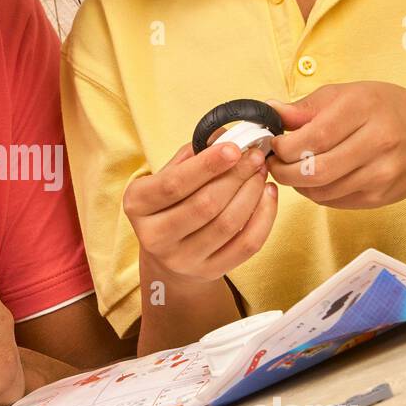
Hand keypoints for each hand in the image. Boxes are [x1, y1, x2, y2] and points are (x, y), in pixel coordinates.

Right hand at [123, 139, 277, 282]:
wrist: (168, 256)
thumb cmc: (169, 206)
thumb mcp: (167, 178)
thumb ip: (191, 156)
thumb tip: (225, 134)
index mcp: (138, 206)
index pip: (173, 185)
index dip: (207, 166)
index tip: (233, 148)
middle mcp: (155, 237)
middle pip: (205, 205)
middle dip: (236, 176)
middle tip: (254, 156)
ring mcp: (182, 260)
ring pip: (228, 224)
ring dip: (251, 193)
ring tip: (260, 172)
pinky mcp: (209, 271)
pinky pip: (246, 245)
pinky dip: (264, 217)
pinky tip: (267, 195)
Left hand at [266, 83, 405, 207]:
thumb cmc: (387, 111)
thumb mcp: (349, 94)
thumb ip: (308, 106)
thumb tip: (271, 112)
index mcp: (364, 108)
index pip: (314, 136)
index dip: (285, 146)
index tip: (274, 145)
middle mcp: (377, 141)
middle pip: (315, 170)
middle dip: (284, 170)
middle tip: (275, 164)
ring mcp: (380, 173)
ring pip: (321, 191)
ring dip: (298, 184)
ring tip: (294, 170)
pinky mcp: (379, 197)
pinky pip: (333, 202)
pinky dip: (316, 193)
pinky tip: (315, 179)